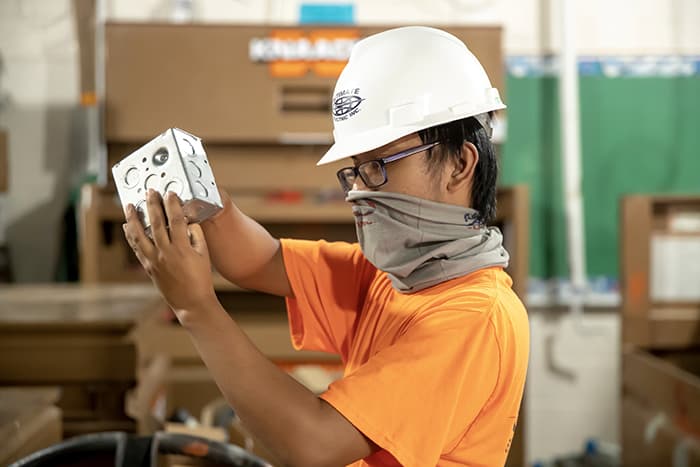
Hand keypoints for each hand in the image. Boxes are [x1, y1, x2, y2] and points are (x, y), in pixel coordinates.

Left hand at [123, 189, 217, 321]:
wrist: (191, 302)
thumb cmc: (201, 278)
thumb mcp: (204, 255)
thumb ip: (196, 235)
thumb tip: (188, 221)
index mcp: (183, 247)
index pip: (176, 220)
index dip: (173, 204)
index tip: (170, 193)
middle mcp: (166, 252)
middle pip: (156, 223)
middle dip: (152, 205)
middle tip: (149, 191)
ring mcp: (154, 260)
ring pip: (140, 235)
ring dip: (133, 218)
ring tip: (129, 206)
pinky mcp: (148, 267)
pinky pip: (136, 248)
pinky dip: (131, 236)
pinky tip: (127, 226)